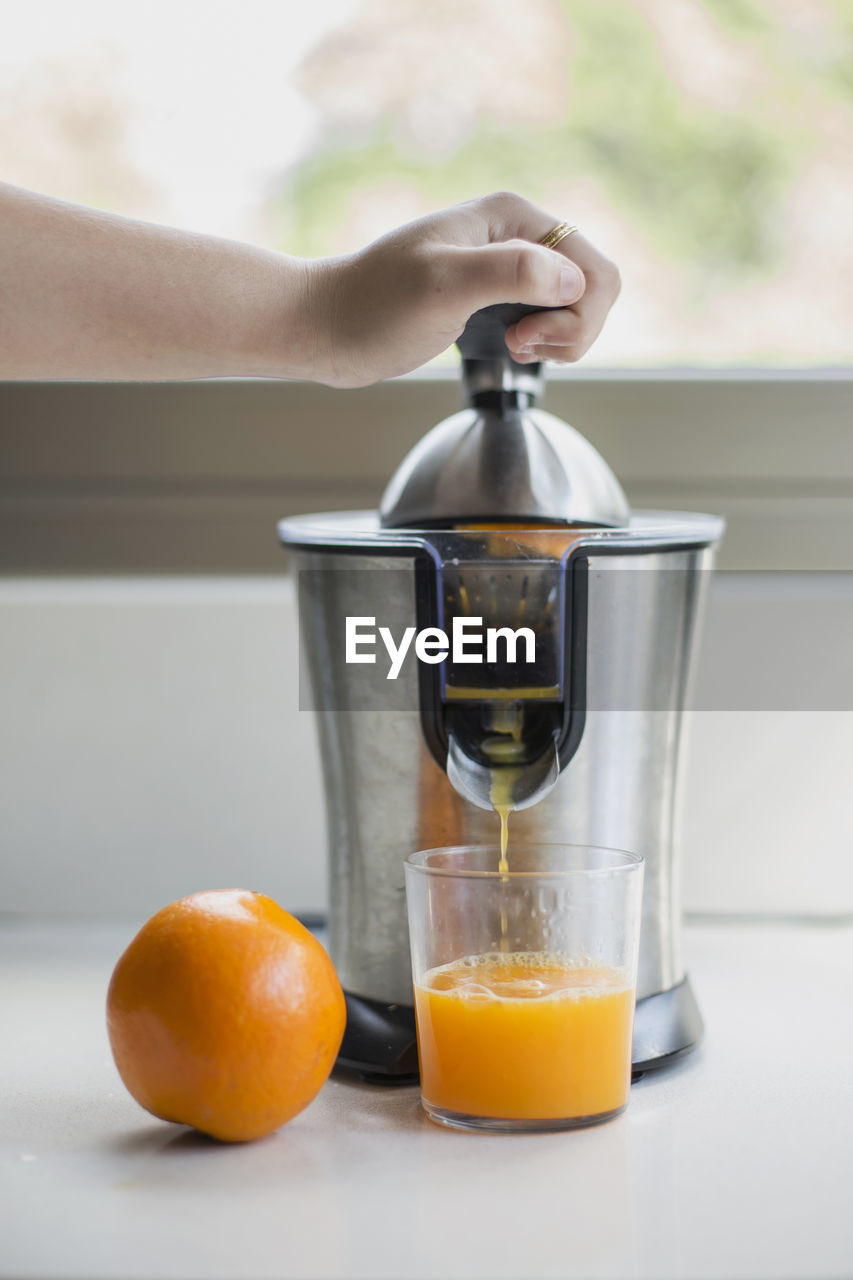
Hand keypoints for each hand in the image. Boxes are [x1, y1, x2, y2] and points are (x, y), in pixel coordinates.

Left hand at [309, 190, 620, 386]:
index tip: (522, 335)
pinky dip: (542, 340)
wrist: (327, 328)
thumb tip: (572, 280)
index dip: (575, 316)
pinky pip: (550, 314)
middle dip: (573, 328)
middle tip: (521, 343)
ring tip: (512, 345)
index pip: (594, 268)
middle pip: (595, 285)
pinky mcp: (495, 295)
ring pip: (577, 303)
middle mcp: (518, 233)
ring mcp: (508, 264)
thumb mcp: (442, 287)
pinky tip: (507, 345)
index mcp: (514, 216)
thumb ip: (510, 273)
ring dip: (559, 337)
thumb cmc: (374, 307)